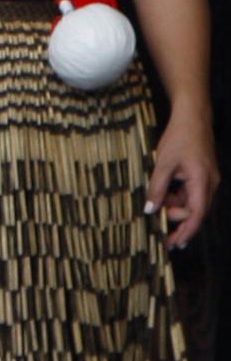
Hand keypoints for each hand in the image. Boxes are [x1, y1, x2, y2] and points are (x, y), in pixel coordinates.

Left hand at [150, 112, 217, 247]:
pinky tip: (163, 192)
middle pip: (195, 210)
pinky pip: (190, 192)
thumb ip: (157, 187)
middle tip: (156, 216)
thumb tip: (150, 209)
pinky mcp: (202, 174)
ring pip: (191, 201)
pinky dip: (177, 195)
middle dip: (176, 217)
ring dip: (174, 205)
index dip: (185, 231)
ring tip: (156, 200)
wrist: (192, 116)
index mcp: (202, 181)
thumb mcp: (163, 163)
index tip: (173, 244)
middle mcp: (209, 183)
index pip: (196, 214)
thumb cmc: (179, 137)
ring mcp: (207, 179)